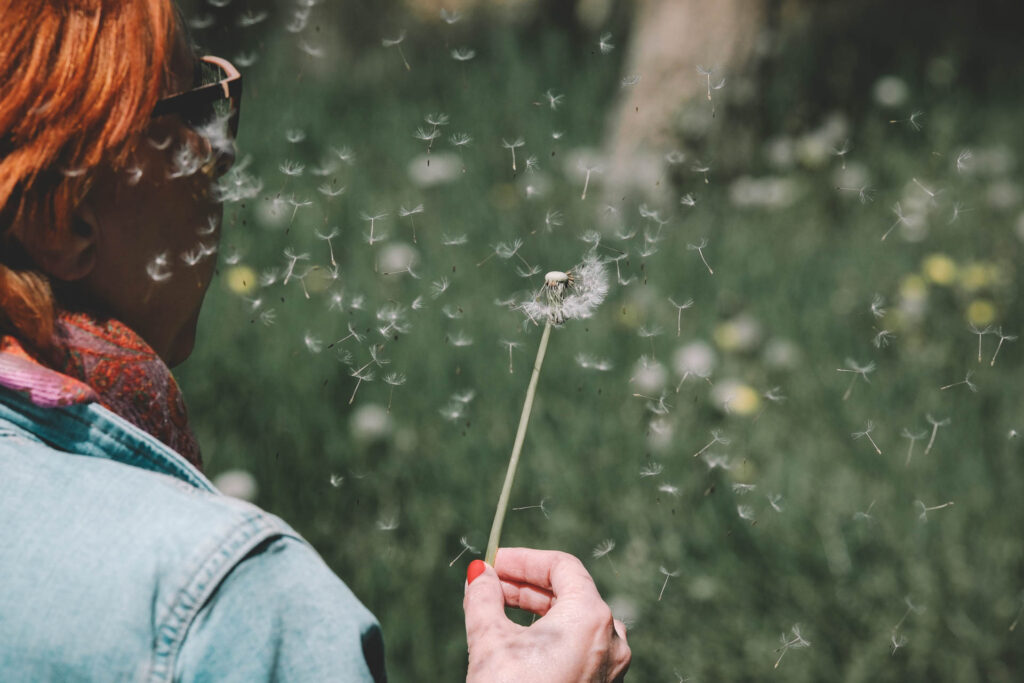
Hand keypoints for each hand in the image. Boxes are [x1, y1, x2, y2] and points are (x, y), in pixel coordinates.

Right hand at [464, 547, 630, 681]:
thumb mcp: (490, 640)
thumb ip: (484, 598)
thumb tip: (479, 575)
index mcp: (591, 617)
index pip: (562, 567)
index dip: (524, 559)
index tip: (494, 561)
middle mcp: (610, 639)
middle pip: (569, 593)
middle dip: (525, 586)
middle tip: (490, 583)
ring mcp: (608, 668)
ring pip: (573, 622)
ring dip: (535, 611)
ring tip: (498, 609)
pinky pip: (577, 648)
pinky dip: (549, 636)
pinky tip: (517, 641)